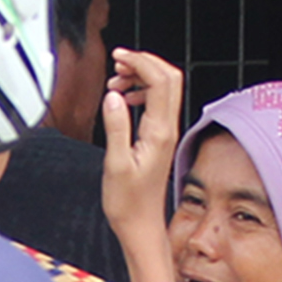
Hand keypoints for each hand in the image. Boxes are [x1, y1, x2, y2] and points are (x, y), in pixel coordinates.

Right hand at [99, 47, 184, 249]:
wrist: (140, 225)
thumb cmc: (128, 203)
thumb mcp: (115, 164)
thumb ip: (115, 126)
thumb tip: (113, 95)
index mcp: (158, 132)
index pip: (159, 81)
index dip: (140, 61)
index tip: (118, 57)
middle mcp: (167, 129)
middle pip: (169, 77)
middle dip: (144, 62)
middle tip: (118, 63)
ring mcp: (165, 132)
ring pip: (164, 87)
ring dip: (141, 76)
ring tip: (116, 81)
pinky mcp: (159, 137)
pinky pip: (156, 102)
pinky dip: (140, 91)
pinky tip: (123, 99)